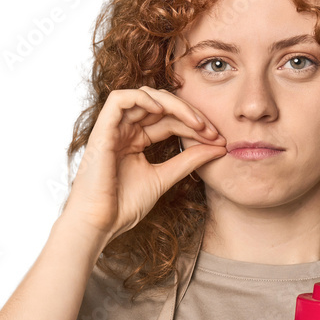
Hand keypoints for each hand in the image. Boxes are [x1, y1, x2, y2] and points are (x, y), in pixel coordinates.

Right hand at [63, 86, 226, 244]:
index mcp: (137, 140)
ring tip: (196, 122)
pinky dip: (143, 98)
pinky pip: (120, 99)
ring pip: (145, 96)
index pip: (170, 121)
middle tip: (213, 131)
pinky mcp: (102, 129)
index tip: (218, 140)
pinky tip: (163, 110)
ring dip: (174, 104)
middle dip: (190, 114)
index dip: (195, 126)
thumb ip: (188, 161)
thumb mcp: (164, 178)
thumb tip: (219, 148)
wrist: (100, 223)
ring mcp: (113, 128)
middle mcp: (125, 130)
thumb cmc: (124, 206)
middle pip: (161, 106)